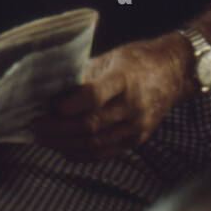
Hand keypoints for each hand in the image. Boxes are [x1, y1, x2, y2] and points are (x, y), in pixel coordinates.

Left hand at [31, 36, 188, 160]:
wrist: (175, 72)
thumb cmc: (138, 59)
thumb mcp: (112, 58)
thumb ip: (85, 75)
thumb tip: (54, 90)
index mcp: (125, 78)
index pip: (94, 96)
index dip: (68, 105)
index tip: (48, 106)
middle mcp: (133, 105)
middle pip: (91, 124)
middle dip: (58, 129)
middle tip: (35, 126)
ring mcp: (138, 125)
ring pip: (96, 143)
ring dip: (65, 144)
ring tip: (44, 139)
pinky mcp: (138, 139)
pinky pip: (106, 152)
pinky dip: (82, 153)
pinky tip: (64, 148)